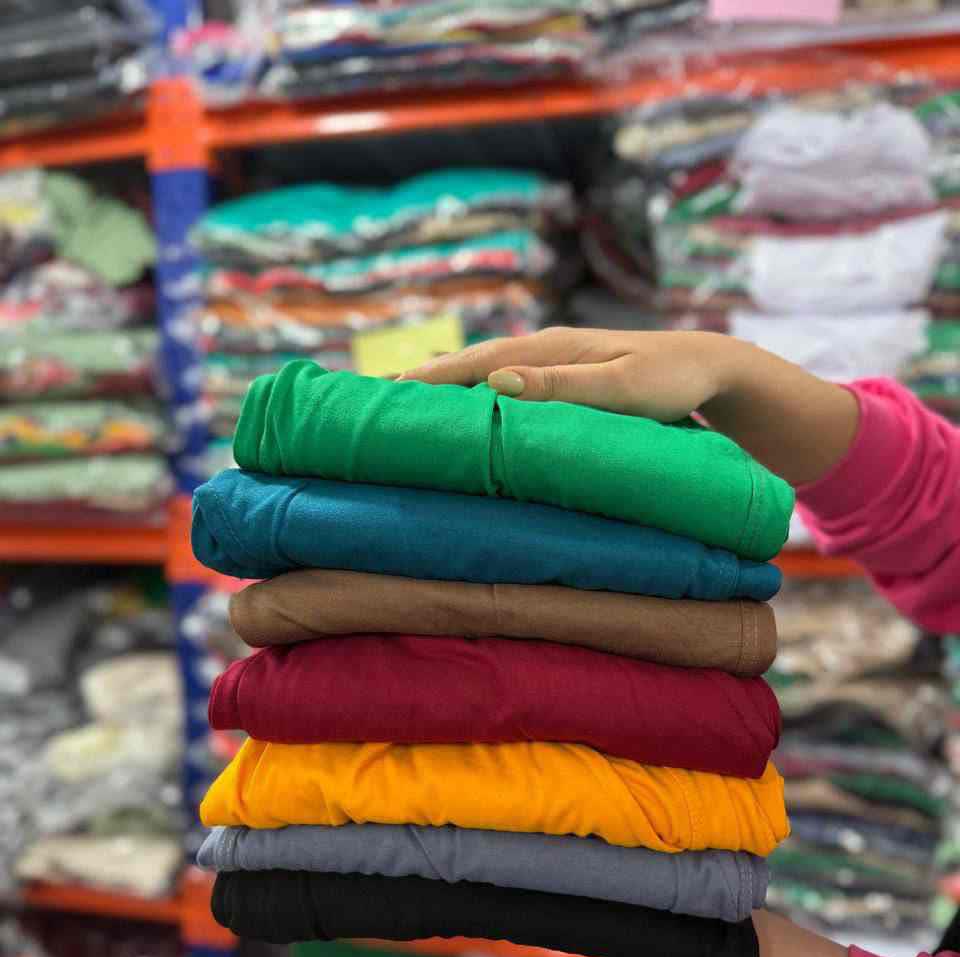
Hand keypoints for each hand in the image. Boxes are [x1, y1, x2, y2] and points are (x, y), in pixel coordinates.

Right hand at [401, 325, 858, 487]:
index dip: (432, 380)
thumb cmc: (671, 379)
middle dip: (426, 380)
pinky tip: (467, 406)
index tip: (388, 395)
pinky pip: (509, 381)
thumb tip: (496, 382)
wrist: (713, 367)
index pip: (477, 364)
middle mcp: (546, 349)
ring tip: (407, 402)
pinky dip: (479, 391)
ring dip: (448, 385)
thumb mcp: (620, 386)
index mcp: (551, 348)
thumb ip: (561, 387)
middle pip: (472, 363)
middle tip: (376, 400)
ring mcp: (555, 360)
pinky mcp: (566, 375)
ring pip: (488, 371)